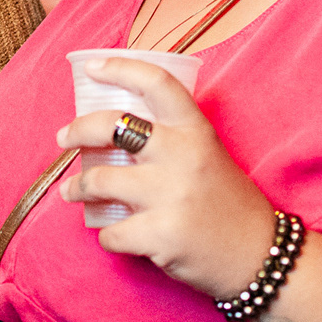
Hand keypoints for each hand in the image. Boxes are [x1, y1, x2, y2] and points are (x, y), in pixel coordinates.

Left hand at [54, 57, 274, 297]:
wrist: (258, 255)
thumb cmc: (226, 201)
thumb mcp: (208, 153)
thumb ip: (171, 137)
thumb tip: (113, 127)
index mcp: (195, 130)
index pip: (156, 83)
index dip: (120, 67)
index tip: (93, 66)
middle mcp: (182, 156)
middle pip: (111, 125)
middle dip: (77, 130)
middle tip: (64, 138)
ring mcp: (170, 196)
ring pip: (98, 181)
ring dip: (77, 188)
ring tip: (73, 191)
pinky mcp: (160, 236)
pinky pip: (110, 232)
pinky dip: (107, 235)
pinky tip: (115, 234)